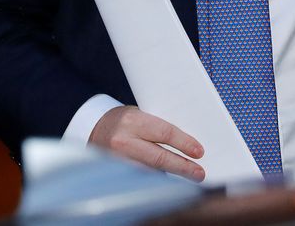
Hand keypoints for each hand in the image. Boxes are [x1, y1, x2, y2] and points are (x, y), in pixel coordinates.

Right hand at [90, 105, 204, 181]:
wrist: (95, 128)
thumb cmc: (124, 120)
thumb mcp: (139, 115)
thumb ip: (157, 128)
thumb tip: (185, 144)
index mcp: (132, 120)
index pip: (164, 133)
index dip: (184, 143)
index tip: (199, 152)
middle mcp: (123, 140)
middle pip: (159, 157)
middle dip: (182, 166)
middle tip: (198, 173)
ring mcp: (117, 159)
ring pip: (151, 172)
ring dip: (171, 176)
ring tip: (189, 177)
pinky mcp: (115, 172)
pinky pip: (140, 178)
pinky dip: (156, 180)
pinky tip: (168, 180)